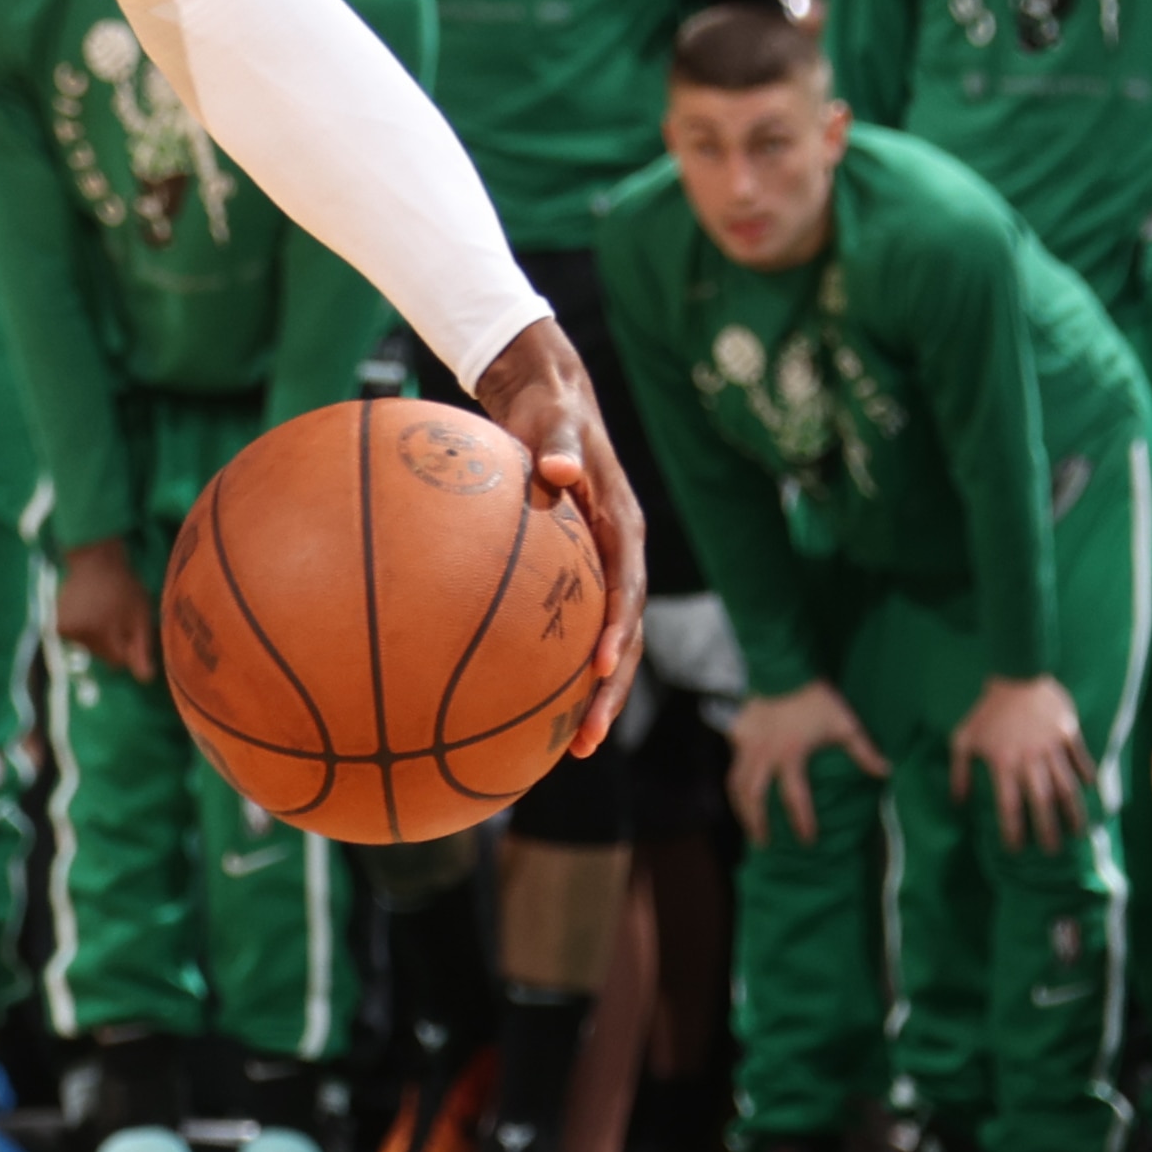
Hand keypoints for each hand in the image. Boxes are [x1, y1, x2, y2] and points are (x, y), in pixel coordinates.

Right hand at [52, 541, 154, 682]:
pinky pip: (76, 639)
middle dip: (111, 641)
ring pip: (88, 647)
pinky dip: (84, 631)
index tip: (129, 627)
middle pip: (101, 655)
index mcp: (100, 632)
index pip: (117, 661)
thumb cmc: (122, 585)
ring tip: (101, 611)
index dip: (127, 646)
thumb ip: (141, 647)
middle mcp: (77, 635)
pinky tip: (87, 613)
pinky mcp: (54, 626)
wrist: (93, 559)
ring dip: (97, 636)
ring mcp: (63, 630)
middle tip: (115, 616)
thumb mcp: (140, 614)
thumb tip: (145, 679)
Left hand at [470, 321, 645, 756]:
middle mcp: (621, 559)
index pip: (629, 590)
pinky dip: (556, 670)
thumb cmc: (549, 412)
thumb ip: (558, 445)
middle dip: (610, 691)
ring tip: (570, 748)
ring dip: (592, 697)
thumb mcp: (554, 420)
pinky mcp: (576, 579)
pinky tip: (522, 707)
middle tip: (585, 739)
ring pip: (606, 645)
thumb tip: (557, 468)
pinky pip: (570, 632)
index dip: (618, 632)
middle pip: (626, 637)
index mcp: (624, 529)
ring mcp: (601, 573)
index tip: (600, 669)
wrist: (550, 403)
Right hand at [727, 681, 887, 844]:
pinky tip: (738, 795)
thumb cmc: (816, 699)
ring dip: (741, 809)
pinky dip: (734, 785)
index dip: (802, 822)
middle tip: (765, 843)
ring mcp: (747, 747)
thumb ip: (864, 751)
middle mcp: (765, 756)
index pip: (795, 798)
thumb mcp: (845, 724)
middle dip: (758, 823)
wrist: (784, 670)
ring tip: (749, 827)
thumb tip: (887, 772)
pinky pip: (731, 767)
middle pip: (754, 797)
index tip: (807, 840)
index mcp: (791, 756)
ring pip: (736, 785)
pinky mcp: (737, 737)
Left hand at [950, 674, 1094, 850]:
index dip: (1013, 830)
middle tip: (1052, 850)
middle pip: (1042, 802)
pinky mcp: (1069, 733)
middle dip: (1048, 829)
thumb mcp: (963, 739)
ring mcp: (1052, 746)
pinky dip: (1087, 776)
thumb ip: (959, 772)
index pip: (1009, 805)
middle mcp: (1029, 759)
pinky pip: (1081, 760)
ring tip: (1078, 832)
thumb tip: (958, 802)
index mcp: (1003, 763)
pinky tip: (1092, 792)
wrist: (1015, 674)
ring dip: (1074, 811)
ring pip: (1067, 786)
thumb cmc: (986, 710)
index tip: (1016, 849)